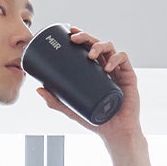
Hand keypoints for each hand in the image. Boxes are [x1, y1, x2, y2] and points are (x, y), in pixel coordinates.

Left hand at [36, 26, 141, 142]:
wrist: (116, 133)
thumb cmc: (97, 121)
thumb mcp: (72, 110)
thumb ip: (56, 101)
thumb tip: (38, 89)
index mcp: (94, 71)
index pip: (87, 49)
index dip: (80, 37)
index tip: (70, 32)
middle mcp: (106, 67)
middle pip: (97, 44)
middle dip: (86, 37)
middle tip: (75, 38)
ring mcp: (117, 71)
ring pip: (110, 48)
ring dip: (99, 46)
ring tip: (90, 55)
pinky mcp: (128, 76)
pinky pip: (123, 59)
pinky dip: (115, 59)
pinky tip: (106, 67)